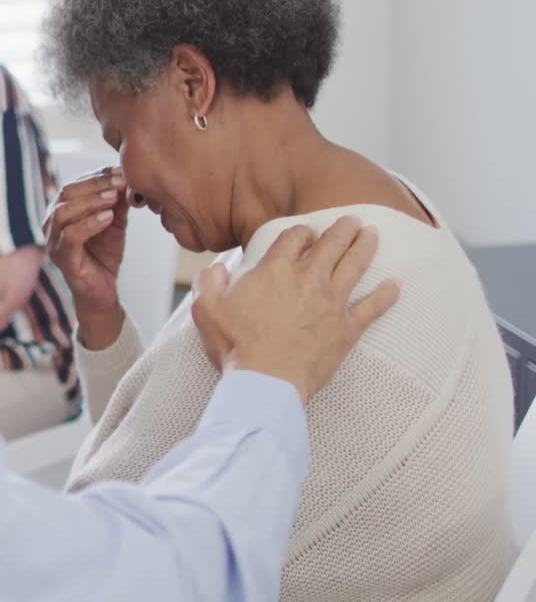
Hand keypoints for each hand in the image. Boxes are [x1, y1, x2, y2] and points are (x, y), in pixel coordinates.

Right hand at [44, 166, 128, 347]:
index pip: (74, 185)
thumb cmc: (104, 255)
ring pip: (63, 212)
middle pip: (65, 194)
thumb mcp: (114, 221)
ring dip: (91, 202)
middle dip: (94, 184)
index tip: (120, 170)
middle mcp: (51, 224)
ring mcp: (53, 242)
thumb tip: (127, 175)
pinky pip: (71, 237)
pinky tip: (108, 218)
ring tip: (114, 198)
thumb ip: (117, 200)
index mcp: (60, 211)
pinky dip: (89, 224)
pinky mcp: (63, 259)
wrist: (102, 292)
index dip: (97, 175)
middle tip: (119, 181)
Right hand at [190, 216, 400, 400]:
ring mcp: (331, 302)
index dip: (301, 231)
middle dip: (342, 228)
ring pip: (355, 265)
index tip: (305, 232)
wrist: (265, 382)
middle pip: (331, 243)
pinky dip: (386, 295)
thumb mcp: (206, 310)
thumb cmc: (235, 347)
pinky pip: (373, 307)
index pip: (293, 237)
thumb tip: (216, 268)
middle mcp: (307, 279)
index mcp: (274, 271)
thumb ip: (209, 282)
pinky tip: (396, 285)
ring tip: (373, 233)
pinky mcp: (347, 328)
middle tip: (352, 219)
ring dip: (365, 246)